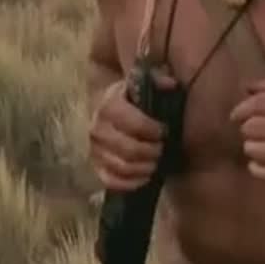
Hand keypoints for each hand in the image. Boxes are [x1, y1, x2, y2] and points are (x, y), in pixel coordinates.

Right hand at [88, 71, 174, 190]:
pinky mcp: (97, 168)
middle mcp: (97, 128)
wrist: (121, 118)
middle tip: (163, 149)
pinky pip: (112, 181)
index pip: (128, 120)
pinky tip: (145, 176)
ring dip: (144, 168)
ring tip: (157, 162)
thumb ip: (161, 81)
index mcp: (109, 104)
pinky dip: (131, 182)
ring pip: (122, 167)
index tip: (164, 131)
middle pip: (127, 149)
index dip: (149, 129)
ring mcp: (95, 150)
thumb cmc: (140, 104)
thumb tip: (170, 84)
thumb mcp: (149, 87)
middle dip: (151, 152)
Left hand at [228, 71, 264, 183]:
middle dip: (247, 129)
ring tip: (253, 146)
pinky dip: (259, 170)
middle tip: (248, 131)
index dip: (242, 109)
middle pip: (257, 127)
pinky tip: (255, 166)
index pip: (261, 104)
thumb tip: (247, 87)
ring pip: (262, 150)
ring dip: (251, 148)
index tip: (235, 115)